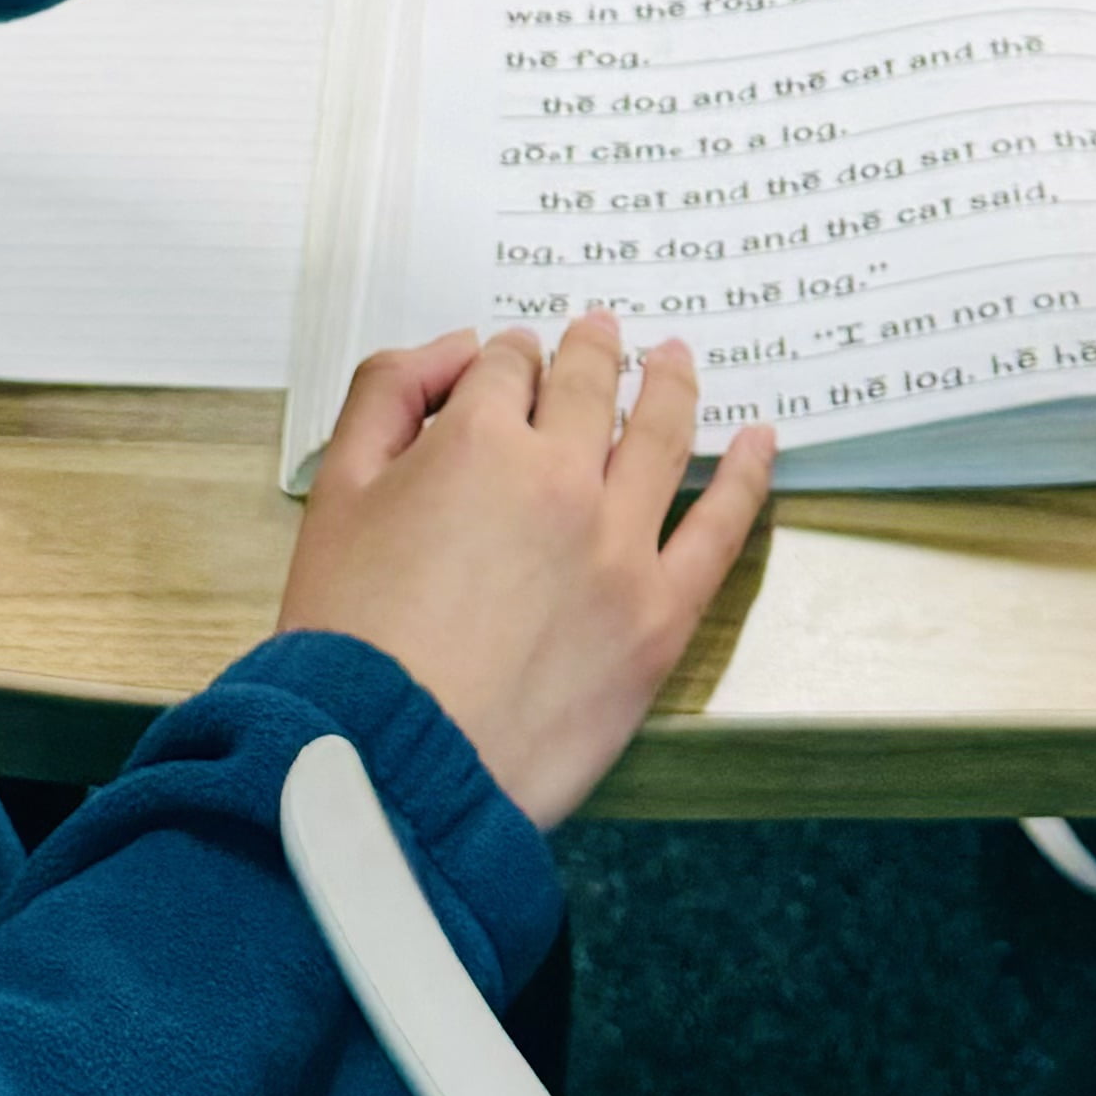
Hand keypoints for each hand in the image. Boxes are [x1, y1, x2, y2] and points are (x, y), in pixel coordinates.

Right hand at [276, 313, 774, 824]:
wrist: (389, 763)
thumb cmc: (350, 640)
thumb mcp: (334, 495)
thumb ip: (386, 397)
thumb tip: (460, 352)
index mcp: (480, 441)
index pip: (509, 368)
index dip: (508, 360)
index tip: (511, 366)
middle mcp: (563, 480)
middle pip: (590, 389)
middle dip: (593, 352)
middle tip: (603, 332)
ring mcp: (621, 547)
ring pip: (662, 437)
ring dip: (671, 385)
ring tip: (674, 358)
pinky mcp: (660, 617)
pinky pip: (720, 529)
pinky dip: (746, 475)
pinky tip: (761, 442)